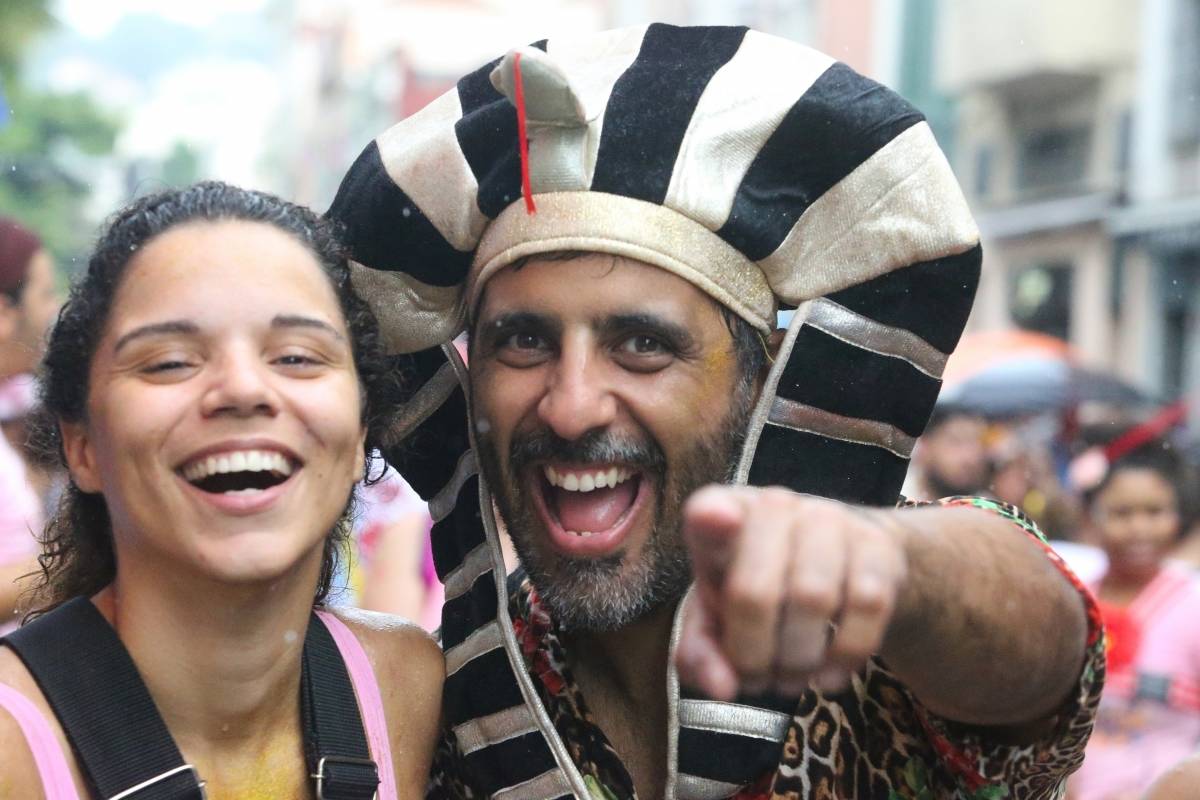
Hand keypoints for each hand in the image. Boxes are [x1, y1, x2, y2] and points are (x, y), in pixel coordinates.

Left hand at [675, 485, 908, 699]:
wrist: (845, 562)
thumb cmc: (761, 588)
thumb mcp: (716, 619)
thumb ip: (701, 653)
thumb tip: (723, 688)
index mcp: (719, 518)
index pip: (708, 509)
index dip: (711, 516)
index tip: (715, 520)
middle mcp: (774, 506)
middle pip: (754, 591)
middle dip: (751, 656)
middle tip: (755, 679)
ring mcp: (830, 519)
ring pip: (813, 600)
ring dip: (797, 661)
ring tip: (790, 678)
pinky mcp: (878, 545)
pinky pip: (867, 607)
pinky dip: (845, 657)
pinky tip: (828, 673)